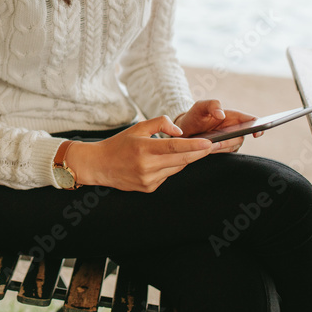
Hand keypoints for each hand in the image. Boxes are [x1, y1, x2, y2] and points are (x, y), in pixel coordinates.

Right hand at [67, 116, 213, 192]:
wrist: (99, 165)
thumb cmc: (119, 144)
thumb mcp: (138, 127)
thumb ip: (160, 124)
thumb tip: (180, 132)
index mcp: (143, 149)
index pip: (175, 147)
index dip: (194, 145)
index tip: (209, 142)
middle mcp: (147, 167)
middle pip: (181, 160)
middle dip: (199, 153)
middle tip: (212, 145)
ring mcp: (148, 180)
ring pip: (176, 168)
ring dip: (185, 159)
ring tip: (192, 150)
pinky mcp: (149, 188)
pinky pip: (167, 176)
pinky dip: (171, 167)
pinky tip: (166, 161)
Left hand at [174, 99, 259, 154]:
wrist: (184, 130)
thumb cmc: (195, 116)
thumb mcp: (200, 106)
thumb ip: (212, 104)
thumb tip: (222, 115)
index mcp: (233, 116)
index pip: (251, 120)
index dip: (259, 126)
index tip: (257, 133)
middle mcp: (234, 129)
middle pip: (241, 137)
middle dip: (230, 140)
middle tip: (217, 142)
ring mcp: (230, 141)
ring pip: (233, 147)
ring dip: (223, 147)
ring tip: (210, 145)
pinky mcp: (223, 151)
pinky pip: (225, 154)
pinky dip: (218, 153)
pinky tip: (208, 150)